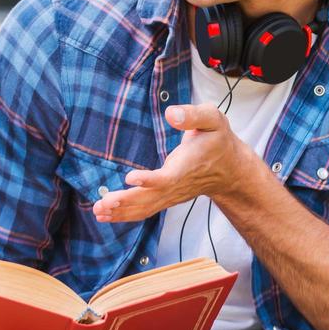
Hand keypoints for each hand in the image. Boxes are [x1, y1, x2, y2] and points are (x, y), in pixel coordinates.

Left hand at [93, 104, 250, 222]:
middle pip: (151, 198)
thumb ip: (193, 115)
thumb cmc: (218, 140)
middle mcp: (178, 185)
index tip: (130, 178)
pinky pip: (146, 210)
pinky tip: (106, 215)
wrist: (230, 169)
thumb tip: (171, 114)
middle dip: (126, 202)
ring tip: (98, 211)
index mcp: (187, 166)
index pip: (168, 177)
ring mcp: (172, 195)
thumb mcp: (213, 119)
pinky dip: (126, 214)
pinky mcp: (167, 198)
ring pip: (146, 207)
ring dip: (121, 212)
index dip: (150, 180)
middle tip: (102, 205)